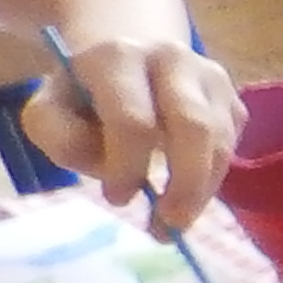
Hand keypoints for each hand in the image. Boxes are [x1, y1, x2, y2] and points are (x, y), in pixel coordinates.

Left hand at [18, 37, 239, 239]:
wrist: (127, 59)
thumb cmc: (84, 99)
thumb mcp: (50, 113)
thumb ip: (59, 138)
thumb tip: (111, 170)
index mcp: (117, 57)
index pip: (133, 121)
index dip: (126, 169)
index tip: (115, 198)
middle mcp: (171, 58)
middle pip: (195, 127)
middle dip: (186, 185)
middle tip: (170, 224)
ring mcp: (209, 77)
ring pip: (221, 143)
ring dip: (201, 191)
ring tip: (175, 218)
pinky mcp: (232, 100)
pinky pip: (231, 149)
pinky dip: (211, 179)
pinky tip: (185, 188)